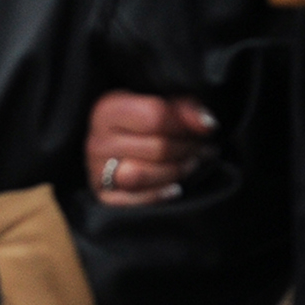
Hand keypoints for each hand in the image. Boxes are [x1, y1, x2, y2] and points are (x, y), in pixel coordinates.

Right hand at [86, 93, 215, 205]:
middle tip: (206, 150)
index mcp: (108, 109)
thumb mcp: (158, 104)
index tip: (206, 129)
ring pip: (141, 175)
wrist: (113, 146)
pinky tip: (175, 188)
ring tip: (193, 165)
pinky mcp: (104, 196)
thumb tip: (208, 124)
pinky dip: (159, 195)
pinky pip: (134, 200)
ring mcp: (97, 170)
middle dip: (189, 150)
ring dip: (176, 172)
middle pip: (156, 148)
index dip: (187, 124)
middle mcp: (98, 140)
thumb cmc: (141, 124)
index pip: (155, 116)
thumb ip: (184, 107)